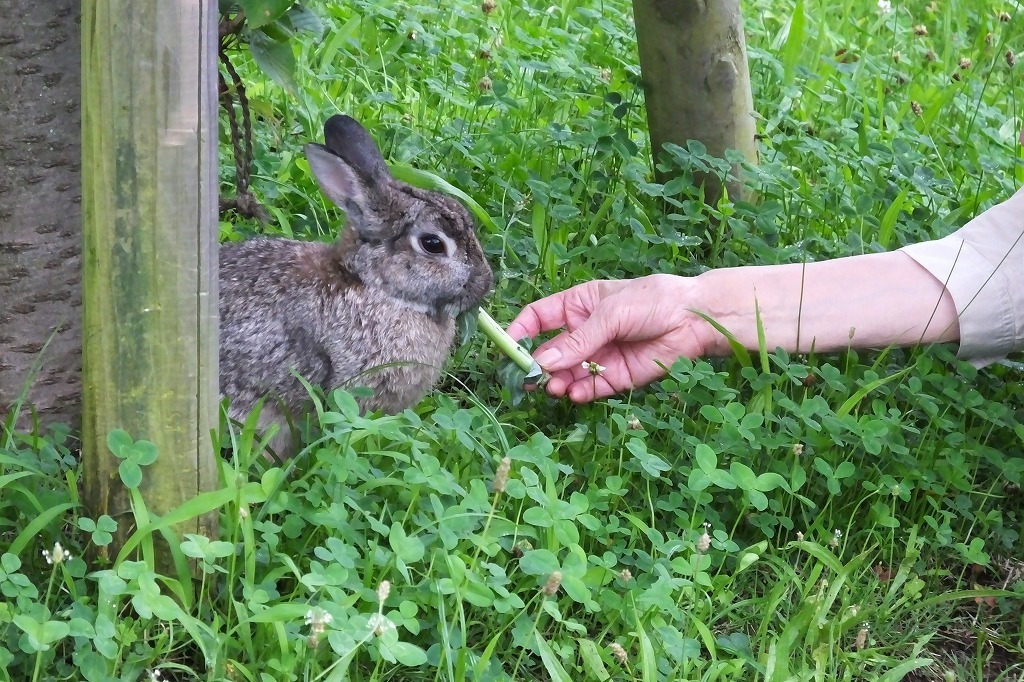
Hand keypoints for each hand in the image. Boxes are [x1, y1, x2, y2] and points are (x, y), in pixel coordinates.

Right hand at [506, 274, 716, 401]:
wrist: (694, 320)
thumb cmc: (652, 301)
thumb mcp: (611, 313)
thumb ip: (579, 340)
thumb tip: (543, 362)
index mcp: (578, 305)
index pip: (539, 318)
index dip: (521, 331)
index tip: (507, 347)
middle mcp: (584, 332)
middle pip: (551, 351)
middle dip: (538, 365)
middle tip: (529, 380)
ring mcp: (599, 355)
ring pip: (568, 373)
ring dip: (558, 381)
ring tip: (554, 388)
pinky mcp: (616, 377)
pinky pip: (591, 387)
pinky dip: (580, 392)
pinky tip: (574, 394)